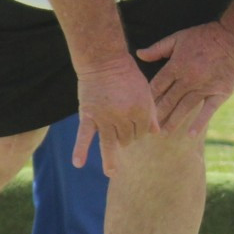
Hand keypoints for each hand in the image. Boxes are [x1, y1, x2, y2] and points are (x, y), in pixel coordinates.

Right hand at [73, 56, 158, 173]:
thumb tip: (156, 132)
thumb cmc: (127, 74)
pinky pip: (84, 136)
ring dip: (111, 158)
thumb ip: (151, 112)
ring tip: (112, 172)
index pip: (144, 132)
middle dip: (128, 137)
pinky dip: (80, 149)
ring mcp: (105, 118)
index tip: (136, 126)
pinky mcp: (89, 116)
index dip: (141, 130)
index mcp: (141, 110)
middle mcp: (124, 117)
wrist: (103, 60)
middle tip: (122, 129)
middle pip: (128, 139)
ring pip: (112, 142)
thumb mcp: (145, 91)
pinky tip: (78, 163)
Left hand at [138, 20, 233, 135]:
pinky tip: (190, 135)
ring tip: (163, 133)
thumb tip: (139, 54)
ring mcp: (204, 87)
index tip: (140, 109)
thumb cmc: (205, 37)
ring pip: (184, 108)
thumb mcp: (178, 38)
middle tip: (148, 128)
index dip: (148, 99)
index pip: (157, 86)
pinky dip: (199, 123)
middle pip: (168, 100)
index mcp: (176, 65)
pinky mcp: (219, 93)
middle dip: (157, 114)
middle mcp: (188, 79)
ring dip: (173, 122)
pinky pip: (208, 111)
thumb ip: (158, 48)